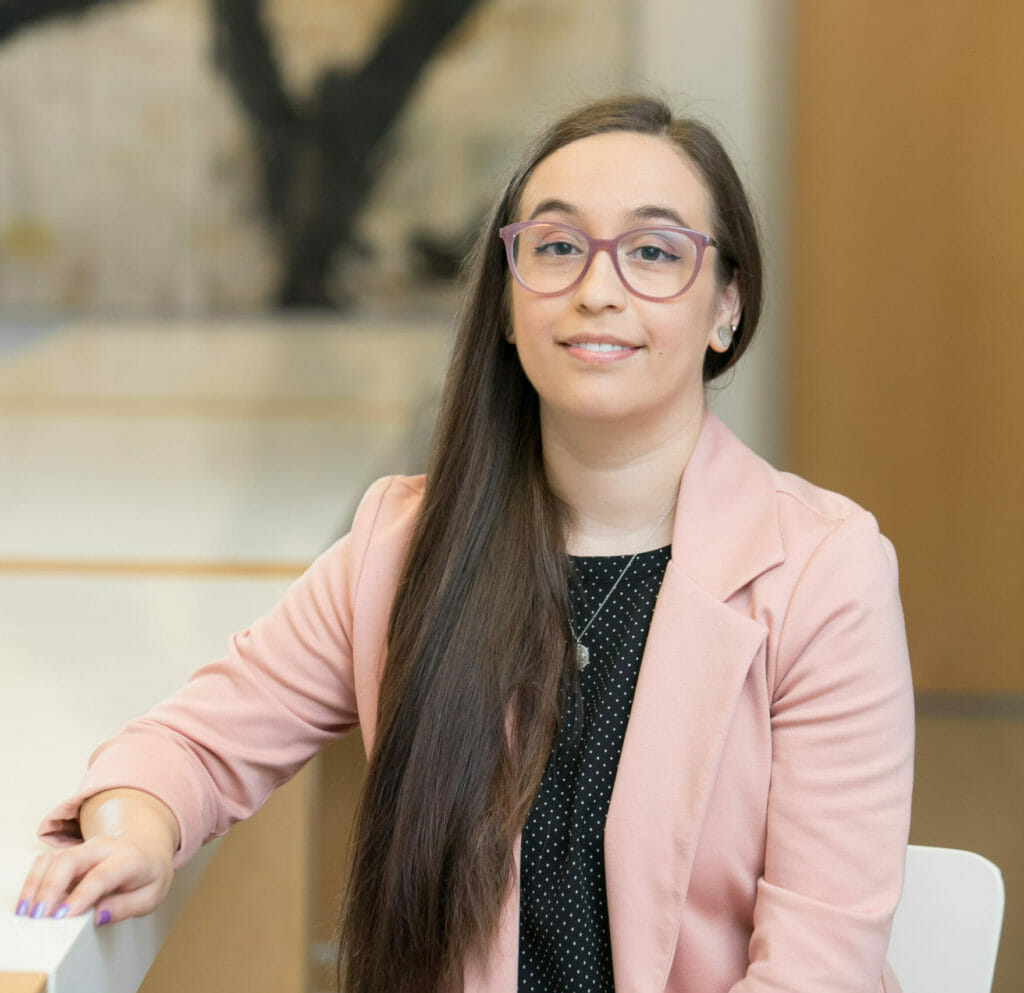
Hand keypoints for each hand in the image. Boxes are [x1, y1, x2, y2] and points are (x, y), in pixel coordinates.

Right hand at [16, 788, 179, 925]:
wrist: (146, 843)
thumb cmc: (148, 871)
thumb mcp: (152, 893)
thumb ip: (128, 906)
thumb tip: (99, 916)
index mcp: (129, 858)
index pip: (101, 875)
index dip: (80, 896)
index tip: (63, 917)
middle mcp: (104, 848)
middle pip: (71, 860)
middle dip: (50, 888)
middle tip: (39, 917)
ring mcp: (84, 847)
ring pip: (54, 859)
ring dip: (36, 885)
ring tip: (27, 913)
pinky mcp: (70, 852)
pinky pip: (46, 860)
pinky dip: (33, 880)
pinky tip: (28, 902)